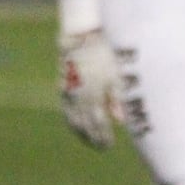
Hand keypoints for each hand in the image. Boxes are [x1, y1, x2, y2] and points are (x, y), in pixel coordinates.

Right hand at [58, 30, 122, 148]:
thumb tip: (121, 121)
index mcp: (94, 94)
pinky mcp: (62, 87)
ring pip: (73, 119)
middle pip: (85, 124)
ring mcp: (68, 93)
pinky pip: (66, 110)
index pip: (98, 123)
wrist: (83, 36)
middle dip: (93, 138)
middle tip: (101, 147)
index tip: (108, 146)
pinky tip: (77, 126)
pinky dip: (72, 121)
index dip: (102, 136)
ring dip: (81, 133)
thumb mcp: (118, 73)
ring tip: (90, 141)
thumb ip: (119, 98)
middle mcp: (79, 96)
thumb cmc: (107, 53)